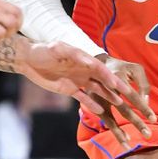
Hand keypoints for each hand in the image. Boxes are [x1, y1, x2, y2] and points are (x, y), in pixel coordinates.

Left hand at [21, 42, 155, 128]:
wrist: (28, 59)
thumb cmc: (43, 50)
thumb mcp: (58, 48)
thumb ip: (74, 54)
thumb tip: (91, 61)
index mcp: (83, 59)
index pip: (100, 69)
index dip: (110, 77)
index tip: (119, 85)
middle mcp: (84, 70)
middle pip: (103, 80)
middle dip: (115, 88)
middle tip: (128, 96)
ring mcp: (78, 80)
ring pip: (96, 90)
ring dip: (107, 96)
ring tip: (119, 104)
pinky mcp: (70, 89)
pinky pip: (83, 98)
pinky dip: (91, 104)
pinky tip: (101, 110)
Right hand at [90, 55, 155, 149]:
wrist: (99, 64)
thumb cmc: (123, 68)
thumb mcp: (136, 69)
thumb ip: (144, 84)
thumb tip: (146, 103)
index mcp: (118, 77)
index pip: (133, 96)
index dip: (144, 108)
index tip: (154, 119)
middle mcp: (106, 89)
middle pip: (123, 109)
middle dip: (136, 123)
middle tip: (148, 135)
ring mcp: (97, 98)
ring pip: (110, 119)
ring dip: (120, 133)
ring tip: (130, 145)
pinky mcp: (93, 104)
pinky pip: (104, 121)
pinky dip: (113, 131)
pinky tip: (123, 140)